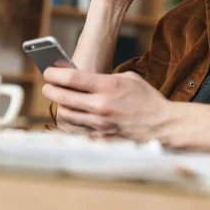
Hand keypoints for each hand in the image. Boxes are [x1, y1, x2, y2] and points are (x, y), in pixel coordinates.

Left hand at [42, 68, 171, 140]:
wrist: (162, 125)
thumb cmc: (146, 98)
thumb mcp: (128, 78)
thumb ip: (103, 78)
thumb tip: (80, 78)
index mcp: (108, 86)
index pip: (71, 78)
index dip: (54, 74)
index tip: (48, 71)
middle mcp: (101, 105)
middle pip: (63, 97)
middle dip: (51, 90)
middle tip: (48, 86)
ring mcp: (100, 124)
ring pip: (66, 114)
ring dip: (60, 105)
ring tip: (60, 99)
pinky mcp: (100, 138)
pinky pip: (76, 129)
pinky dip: (71, 121)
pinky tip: (72, 114)